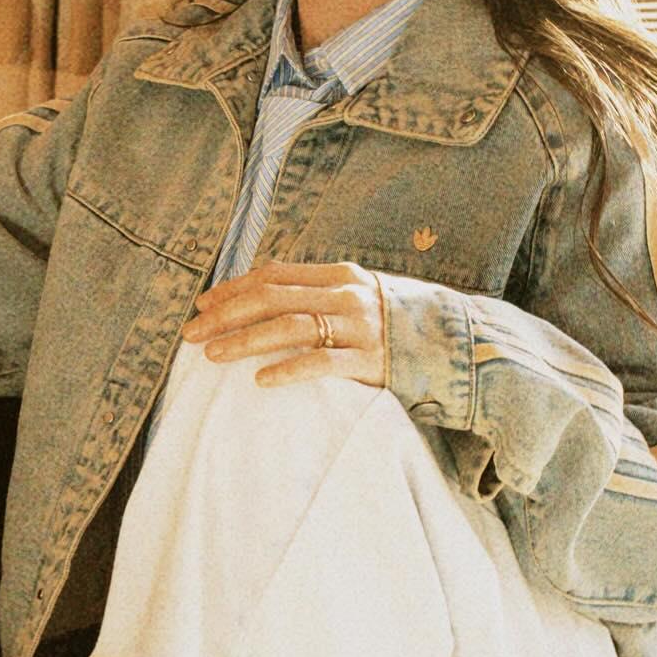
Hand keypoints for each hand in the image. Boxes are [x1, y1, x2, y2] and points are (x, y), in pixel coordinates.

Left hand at [181, 260, 386, 387]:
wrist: (465, 347)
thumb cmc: (403, 326)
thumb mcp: (364, 298)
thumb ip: (323, 295)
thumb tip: (268, 300)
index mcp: (341, 275)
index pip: (274, 275)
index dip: (233, 288)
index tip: (202, 306)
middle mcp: (348, 295)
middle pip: (272, 298)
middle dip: (225, 314)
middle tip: (191, 334)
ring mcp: (361, 327)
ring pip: (289, 326)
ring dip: (244, 340)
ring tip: (212, 355)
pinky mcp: (373, 361)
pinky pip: (323, 364)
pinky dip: (289, 370)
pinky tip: (261, 381)